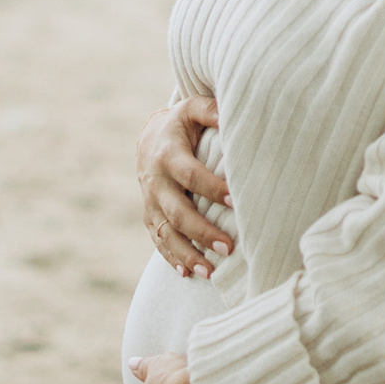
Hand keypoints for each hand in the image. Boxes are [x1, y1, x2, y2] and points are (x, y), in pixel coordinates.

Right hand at [135, 93, 233, 277]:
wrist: (149, 137)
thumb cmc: (182, 124)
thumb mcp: (193, 109)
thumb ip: (210, 109)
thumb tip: (229, 117)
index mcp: (168, 154)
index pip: (190, 175)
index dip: (211, 188)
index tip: (235, 201)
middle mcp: (155, 181)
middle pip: (177, 211)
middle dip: (201, 231)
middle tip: (228, 248)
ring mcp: (150, 202)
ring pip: (166, 232)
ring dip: (187, 253)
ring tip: (210, 272)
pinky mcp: (149, 216)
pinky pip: (158, 240)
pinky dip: (171, 258)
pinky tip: (188, 273)